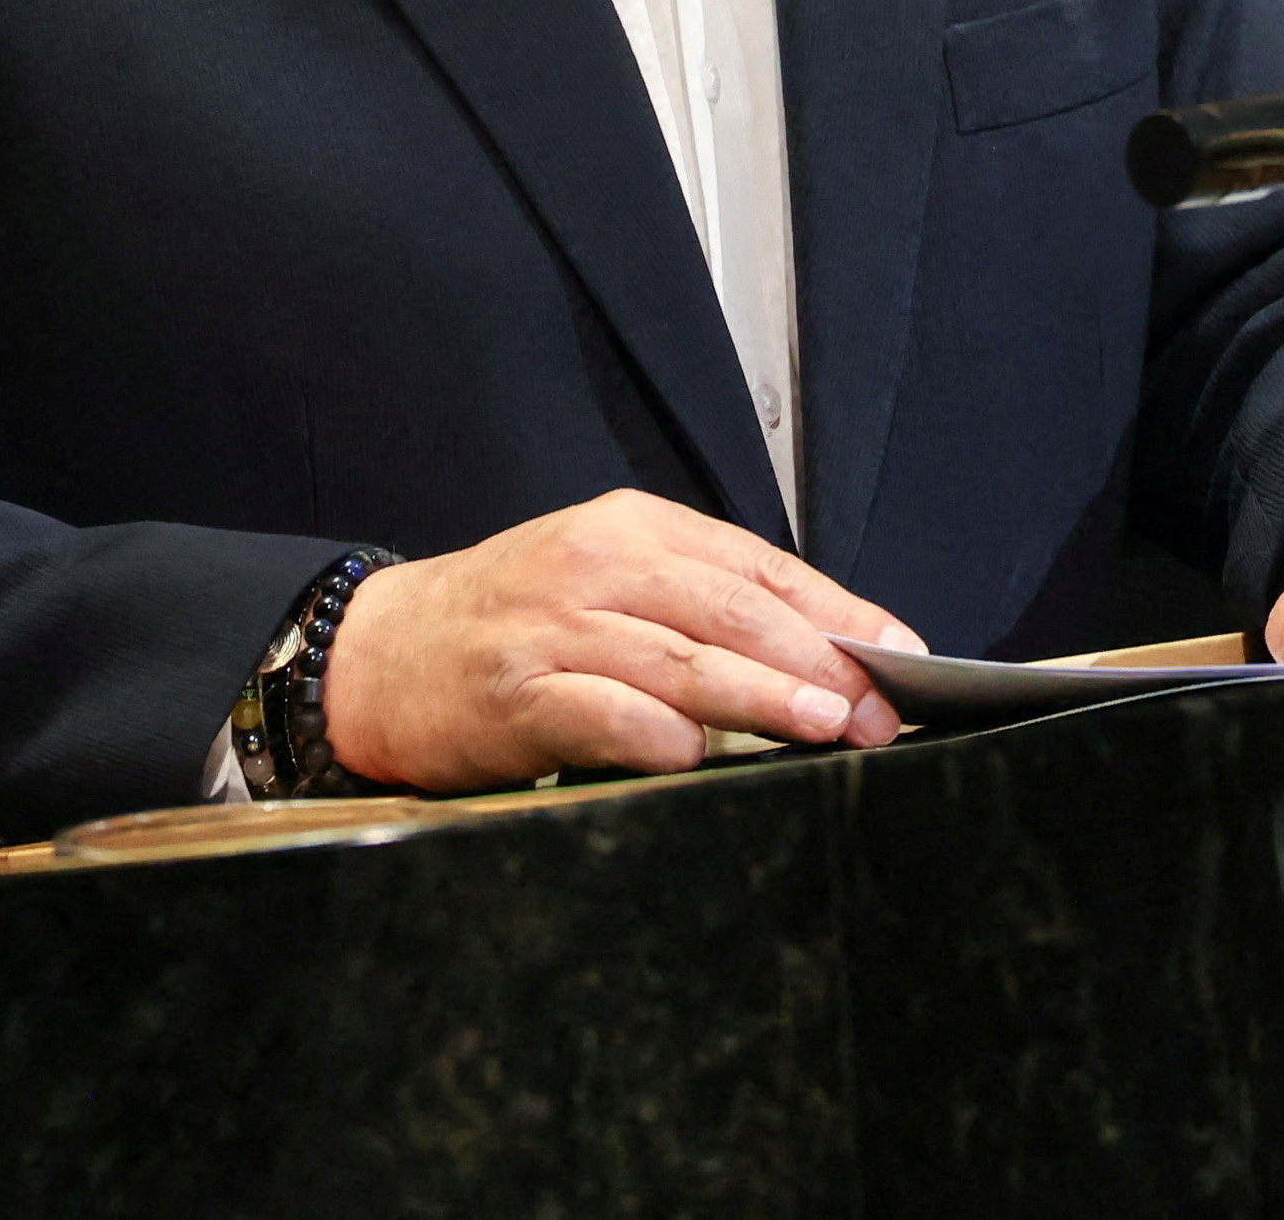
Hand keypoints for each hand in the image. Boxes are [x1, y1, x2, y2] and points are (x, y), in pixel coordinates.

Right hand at [324, 489, 916, 791]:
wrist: (383, 654)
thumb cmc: (513, 623)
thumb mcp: (606, 582)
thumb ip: (698, 605)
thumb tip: (824, 655)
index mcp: (629, 527)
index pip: (757, 565)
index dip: (838, 610)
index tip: (900, 655)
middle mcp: (594, 566)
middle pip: (729, 608)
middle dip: (818, 658)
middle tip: (878, 707)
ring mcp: (551, 628)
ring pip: (678, 658)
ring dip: (761, 694)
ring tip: (825, 723)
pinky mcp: (514, 693)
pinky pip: (601, 712)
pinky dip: (654, 734)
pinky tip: (697, 756)